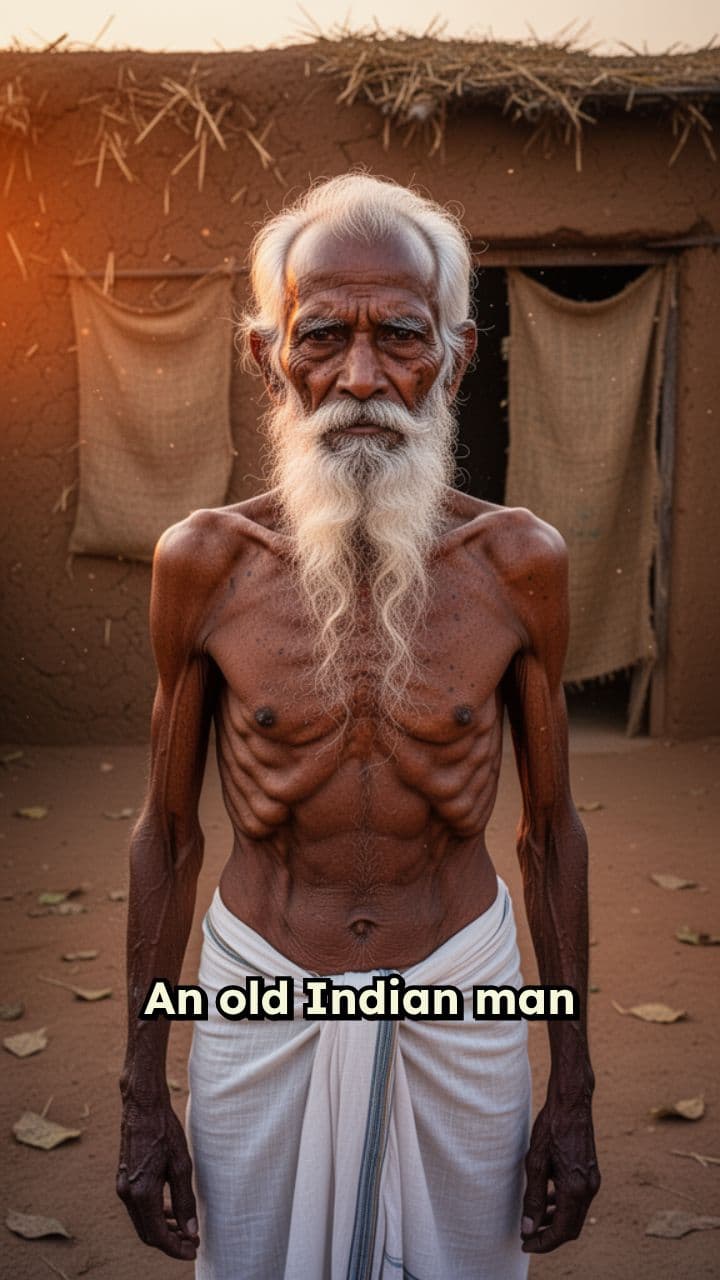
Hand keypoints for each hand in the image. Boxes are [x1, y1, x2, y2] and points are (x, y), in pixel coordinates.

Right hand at [117, 1097, 198, 1260]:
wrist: (142, 1106)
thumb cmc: (164, 1131)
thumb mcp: (181, 1165)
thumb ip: (184, 1200)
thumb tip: (190, 1229)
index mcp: (141, 1193)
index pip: (157, 1235)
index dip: (175, 1248)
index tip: (193, 1250)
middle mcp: (127, 1194)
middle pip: (148, 1233)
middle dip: (170, 1242)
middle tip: (192, 1242)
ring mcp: (123, 1187)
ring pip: (142, 1221)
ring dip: (162, 1229)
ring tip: (185, 1229)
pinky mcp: (124, 1179)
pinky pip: (138, 1207)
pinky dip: (154, 1215)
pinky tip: (170, 1210)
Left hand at [520, 1095, 599, 1253]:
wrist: (572, 1103)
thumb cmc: (551, 1128)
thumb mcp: (535, 1163)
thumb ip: (534, 1198)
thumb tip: (529, 1228)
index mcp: (575, 1189)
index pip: (562, 1231)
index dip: (544, 1243)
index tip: (525, 1245)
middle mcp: (588, 1189)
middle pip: (571, 1228)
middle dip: (549, 1236)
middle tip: (527, 1237)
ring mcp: (592, 1181)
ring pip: (575, 1215)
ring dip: (556, 1222)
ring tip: (534, 1220)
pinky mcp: (591, 1173)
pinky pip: (578, 1200)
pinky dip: (563, 1207)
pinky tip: (548, 1200)